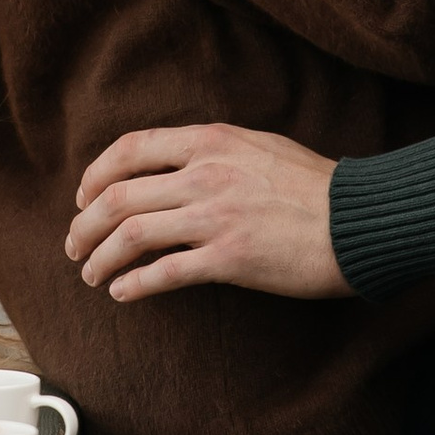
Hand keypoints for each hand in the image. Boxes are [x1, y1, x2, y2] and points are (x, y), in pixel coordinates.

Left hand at [67, 125, 349, 302]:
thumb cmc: (315, 187)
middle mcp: (205, 174)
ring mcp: (215, 216)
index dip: (95, 176)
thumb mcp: (259, 146)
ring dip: (100, 258)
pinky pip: (164, 273)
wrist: (359, 219)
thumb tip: (173, 167)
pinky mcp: (229, 258)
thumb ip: (213, 152)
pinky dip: (134, 285)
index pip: (129, 149)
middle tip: (75, 247)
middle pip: (117, 196)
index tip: (83, 199)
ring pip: (130, 236)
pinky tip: (124, 293)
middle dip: (84, 225)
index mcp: (210, 141)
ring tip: (91, 275)